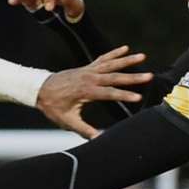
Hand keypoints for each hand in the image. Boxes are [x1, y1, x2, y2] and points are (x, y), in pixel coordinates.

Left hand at [36, 46, 154, 138]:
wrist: (40, 89)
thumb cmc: (53, 107)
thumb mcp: (68, 121)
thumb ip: (84, 130)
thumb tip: (98, 140)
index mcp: (86, 91)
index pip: (109, 93)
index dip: (124, 95)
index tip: (138, 97)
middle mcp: (89, 78)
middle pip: (115, 77)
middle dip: (133, 77)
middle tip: (149, 76)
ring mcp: (88, 71)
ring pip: (111, 64)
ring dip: (127, 60)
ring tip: (143, 56)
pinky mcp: (87, 67)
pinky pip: (103, 58)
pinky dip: (114, 53)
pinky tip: (126, 49)